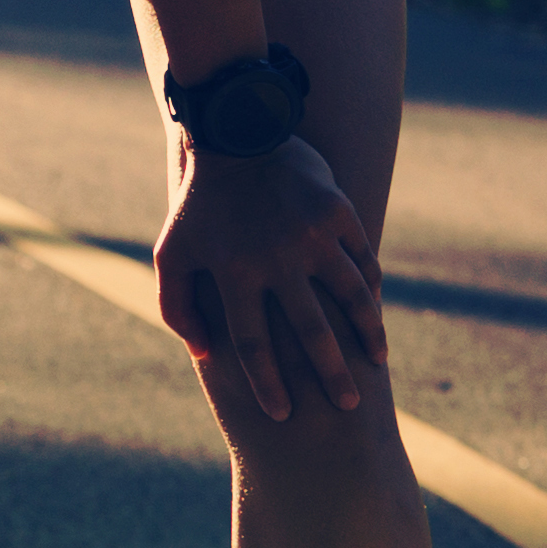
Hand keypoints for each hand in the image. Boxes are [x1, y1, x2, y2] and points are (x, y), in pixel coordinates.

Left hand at [156, 138, 387, 426]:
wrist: (233, 132)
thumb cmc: (198, 205)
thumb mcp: (171, 254)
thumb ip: (178, 307)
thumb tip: (204, 353)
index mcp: (232, 273)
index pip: (252, 344)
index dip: (268, 384)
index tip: (283, 414)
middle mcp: (274, 259)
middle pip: (310, 332)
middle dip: (330, 375)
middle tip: (347, 406)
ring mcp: (310, 236)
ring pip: (350, 298)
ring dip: (367, 334)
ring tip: (375, 362)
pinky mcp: (337, 213)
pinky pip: (362, 261)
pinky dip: (371, 289)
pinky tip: (375, 312)